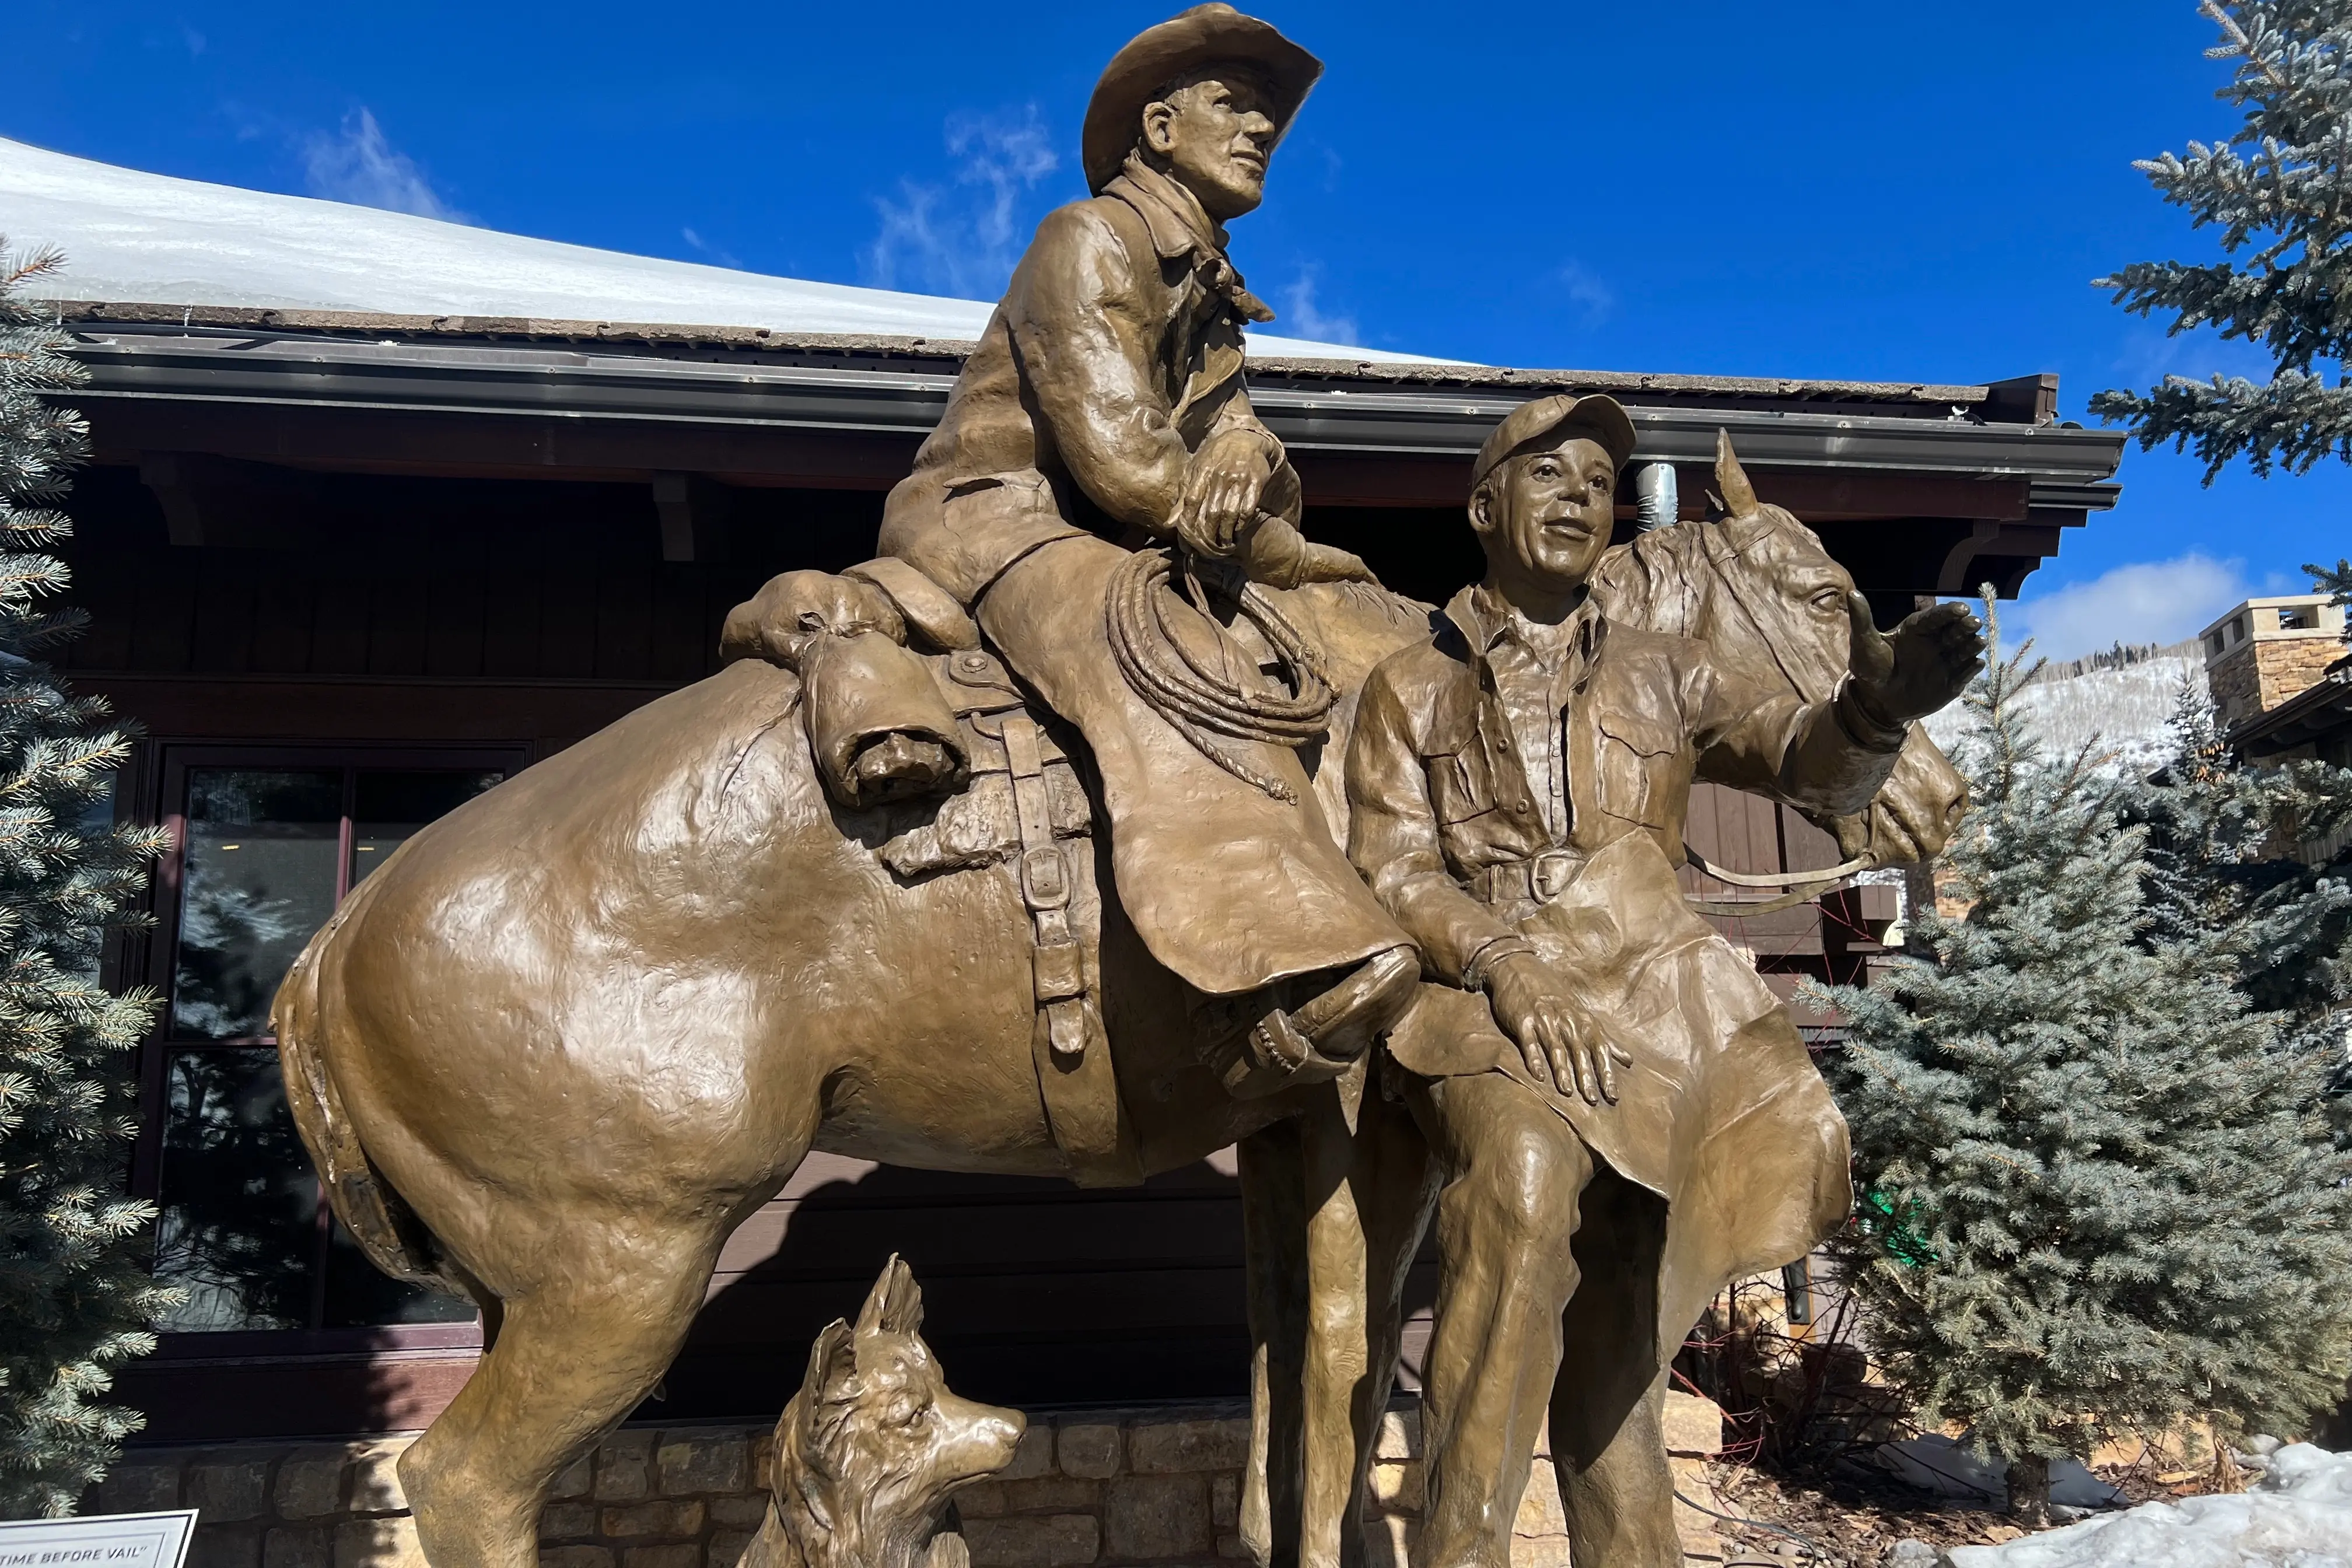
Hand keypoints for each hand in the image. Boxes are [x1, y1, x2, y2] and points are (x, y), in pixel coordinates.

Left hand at [1174, 429, 1277, 559]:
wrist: (1244, 439)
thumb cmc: (1215, 459)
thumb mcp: (1195, 471)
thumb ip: (1183, 497)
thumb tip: (1169, 524)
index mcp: (1202, 471)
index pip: (1192, 500)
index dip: (1188, 521)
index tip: (1189, 538)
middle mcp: (1221, 474)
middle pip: (1212, 511)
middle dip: (1209, 533)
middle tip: (1208, 547)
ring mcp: (1240, 478)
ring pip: (1230, 513)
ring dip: (1226, 533)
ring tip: (1223, 543)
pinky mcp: (1256, 482)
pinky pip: (1248, 509)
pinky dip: (1242, 524)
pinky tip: (1237, 531)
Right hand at [1484, 951, 1629, 1104]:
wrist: (1520, 969)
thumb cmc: (1555, 995)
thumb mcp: (1583, 1014)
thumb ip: (1606, 1039)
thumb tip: (1629, 1061)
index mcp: (1583, 1020)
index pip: (1600, 1049)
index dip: (1607, 1072)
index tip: (1613, 1095)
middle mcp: (1566, 1019)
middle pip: (1579, 1051)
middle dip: (1587, 1076)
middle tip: (1592, 1099)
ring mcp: (1544, 1019)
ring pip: (1555, 1048)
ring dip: (1562, 1070)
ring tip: (1567, 1091)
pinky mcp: (1522, 1020)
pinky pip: (1529, 1042)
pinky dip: (1534, 1059)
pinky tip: (1538, 1076)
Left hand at [1846, 595, 1984, 726]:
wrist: (1876, 702)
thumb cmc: (1870, 668)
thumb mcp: (1863, 643)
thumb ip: (1862, 619)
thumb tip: (1852, 593)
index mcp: (1916, 630)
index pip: (1935, 617)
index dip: (1948, 612)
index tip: (1962, 608)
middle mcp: (1934, 642)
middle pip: (1953, 631)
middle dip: (1965, 626)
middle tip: (1973, 622)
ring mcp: (1944, 661)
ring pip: (1962, 650)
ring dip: (1972, 645)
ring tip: (1979, 641)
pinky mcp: (1950, 681)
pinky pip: (1964, 673)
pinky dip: (1971, 669)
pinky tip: (1977, 663)